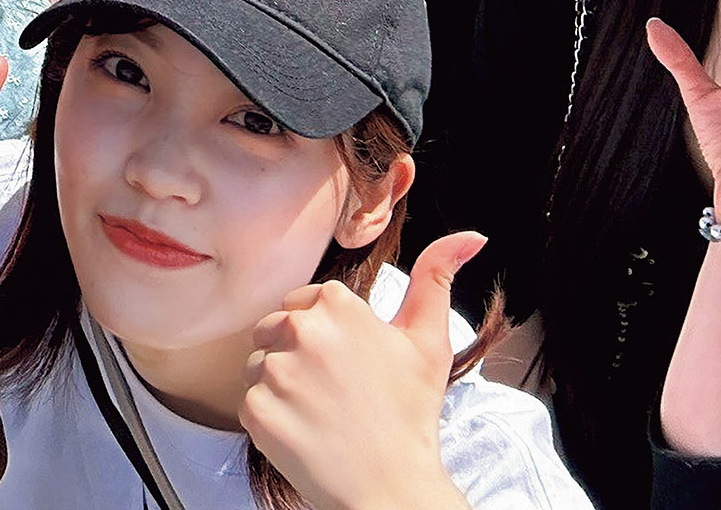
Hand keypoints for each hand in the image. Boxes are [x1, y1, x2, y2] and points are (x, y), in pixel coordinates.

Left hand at [241, 233, 485, 509]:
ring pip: (259, 365)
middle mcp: (301, 328)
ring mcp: (275, 370)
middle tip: (335, 393)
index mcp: (337, 304)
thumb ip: (438, 277)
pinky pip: (249, 402)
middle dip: (297, 356)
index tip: (347, 364)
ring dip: (281, 387)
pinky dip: (271, 419)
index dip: (324, 335)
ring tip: (321, 414)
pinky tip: (304, 432)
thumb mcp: (428, 340)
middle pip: (275, 330)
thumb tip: (471, 236)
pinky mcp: (255, 408)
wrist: (391, 487)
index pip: (304, 303)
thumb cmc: (410, 415)